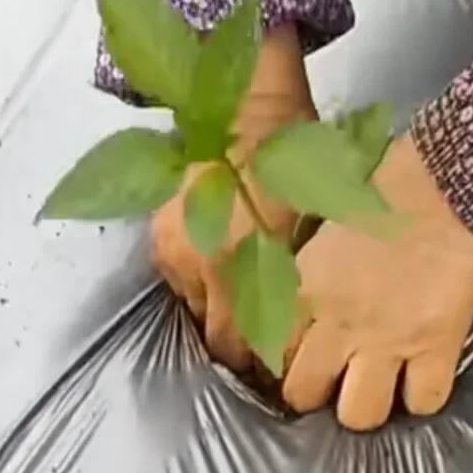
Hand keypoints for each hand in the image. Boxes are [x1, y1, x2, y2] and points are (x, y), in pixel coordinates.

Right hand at [151, 23, 314, 370]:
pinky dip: (197, 285)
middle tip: (265, 341)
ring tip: (241, 305)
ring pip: (196, 312)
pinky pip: (178, 282)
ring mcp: (176, 254)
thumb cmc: (294, 165)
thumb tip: (304, 332)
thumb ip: (300, 282)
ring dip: (217, 314)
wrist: (244, 110)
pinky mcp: (159, 238)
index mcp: (245, 269)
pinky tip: (217, 273)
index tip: (282, 363)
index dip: (264, 361)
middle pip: (217, 339)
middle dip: (240, 344)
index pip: (245, 346)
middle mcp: (204, 270)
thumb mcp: (313, 227)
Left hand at [282, 135, 472, 429]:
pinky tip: (421, 379)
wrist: (451, 183)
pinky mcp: (437, 346)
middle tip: (331, 380)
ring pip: (359, 414)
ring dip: (364, 406)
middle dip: (314, 393)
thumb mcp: (323, 223)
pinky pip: (423, 401)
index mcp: (305, 288)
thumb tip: (294, 298)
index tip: (291, 360)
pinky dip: (423, 397)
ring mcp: (388, 341)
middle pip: (304, 394)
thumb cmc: (385, 188)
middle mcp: (338, 323)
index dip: (278, 362)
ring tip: (373, 390)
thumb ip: (305, 269)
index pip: (269, 352)